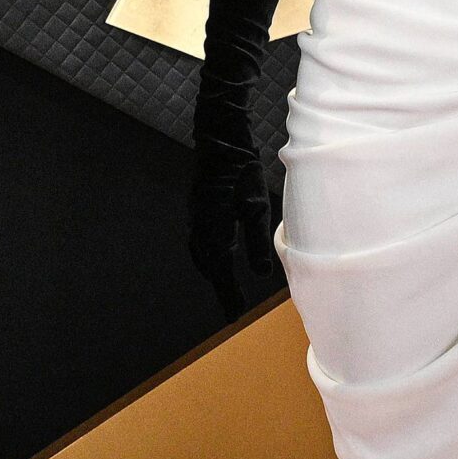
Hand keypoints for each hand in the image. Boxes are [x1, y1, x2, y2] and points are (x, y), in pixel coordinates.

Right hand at [187, 136, 279, 318]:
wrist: (220, 141)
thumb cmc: (242, 172)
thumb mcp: (257, 208)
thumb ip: (257, 242)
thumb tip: (262, 275)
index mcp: (213, 231)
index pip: (222, 272)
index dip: (229, 295)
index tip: (235, 316)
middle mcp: (199, 228)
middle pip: (209, 267)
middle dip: (221, 288)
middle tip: (232, 309)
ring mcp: (195, 218)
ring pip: (202, 256)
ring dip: (213, 274)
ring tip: (225, 288)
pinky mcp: (197, 210)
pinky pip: (199, 243)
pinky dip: (208, 258)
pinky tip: (218, 257)